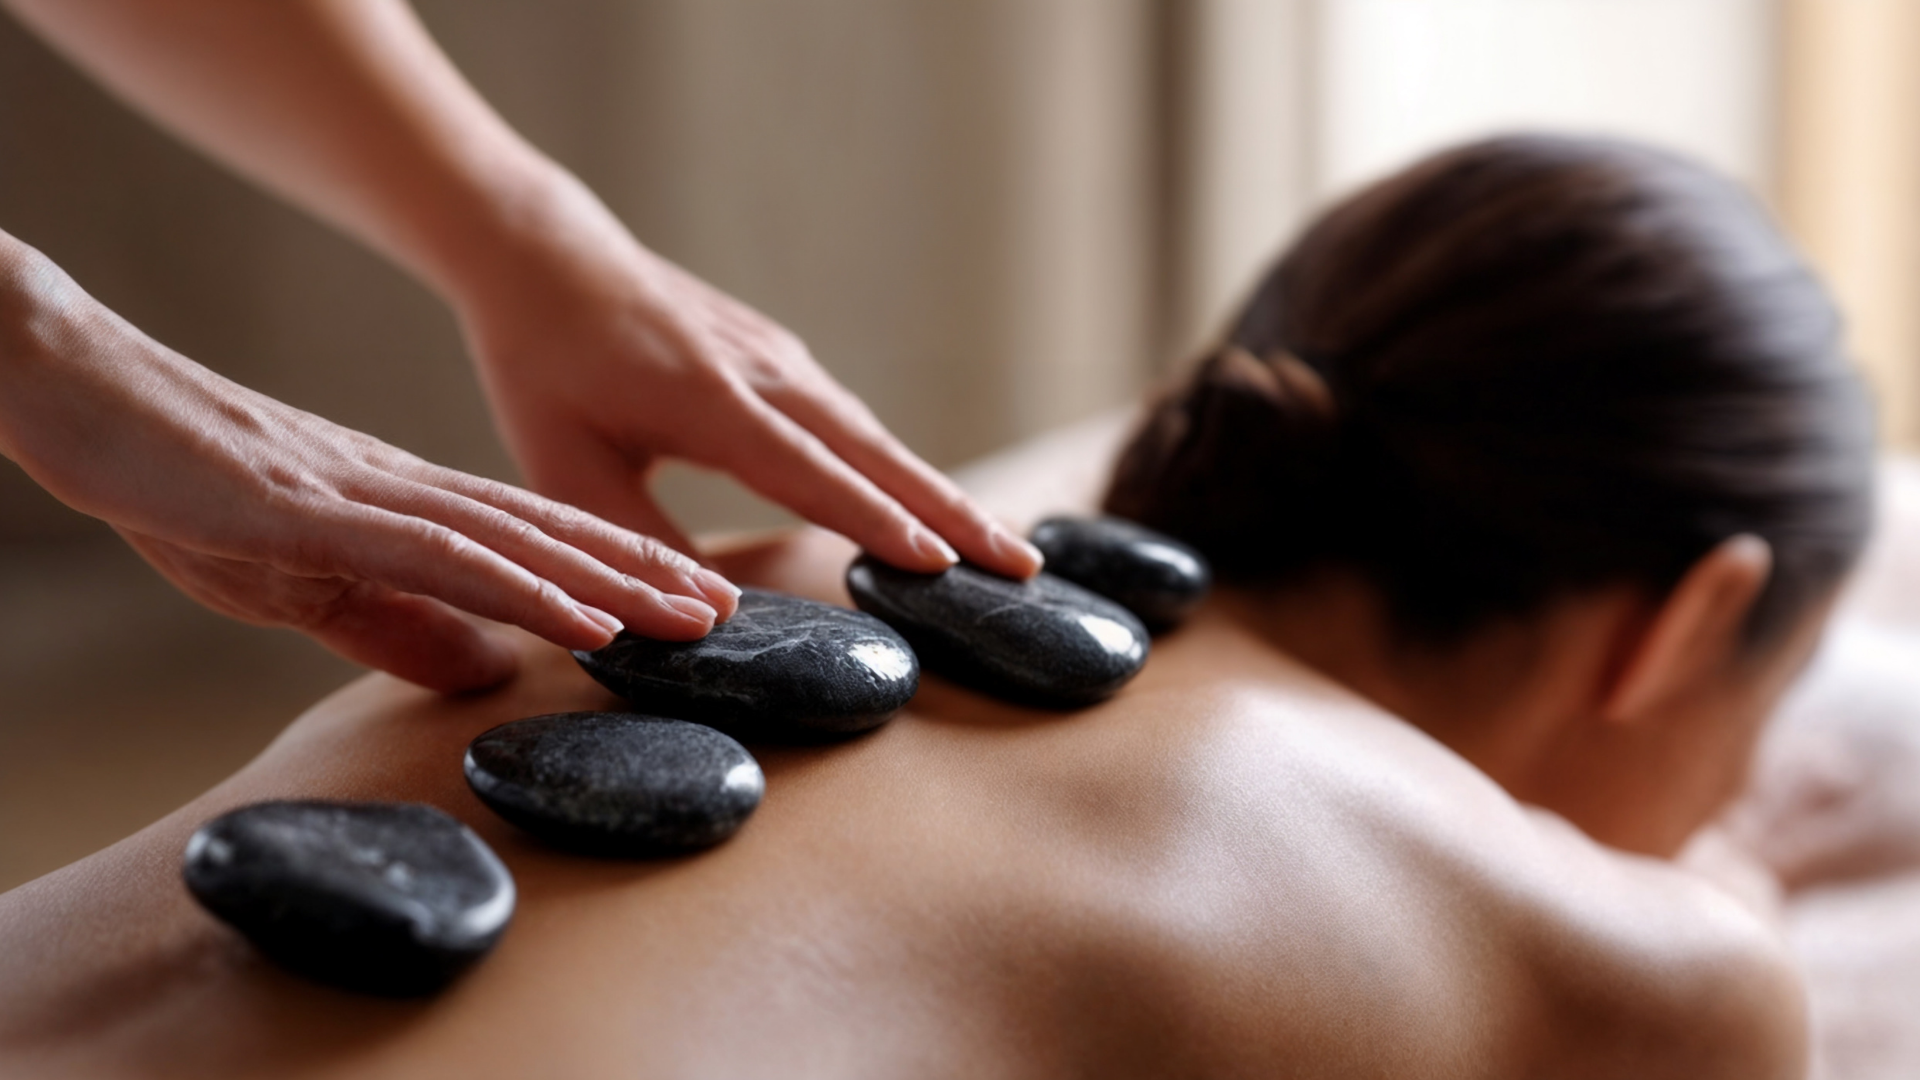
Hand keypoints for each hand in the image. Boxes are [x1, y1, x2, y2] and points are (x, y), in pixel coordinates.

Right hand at [0, 241, 737, 691]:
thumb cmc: (190, 490)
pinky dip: (530, 593)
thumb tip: (489, 671)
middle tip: (732, 613)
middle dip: (648, 576)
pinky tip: (591, 622)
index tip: (692, 605)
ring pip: (524, 546)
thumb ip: (397, 624)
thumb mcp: (302, 584)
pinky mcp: (325, 512)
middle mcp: (413, 494)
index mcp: (409, 507)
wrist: (89, 399)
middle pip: (555, 538)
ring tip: (696, 618)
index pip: (537, 543)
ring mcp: (375, 498)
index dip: (620, 572)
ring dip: (617, 585)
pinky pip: (451, 559)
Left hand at [455, 177, 1043, 579]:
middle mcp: (763, 374)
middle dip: (952, 512)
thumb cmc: (545, 367)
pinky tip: (934, 507)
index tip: (940, 563)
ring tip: (1003, 549)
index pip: (809, 471)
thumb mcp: (563, 462)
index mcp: (707, 401)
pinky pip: (856, 422)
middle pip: (874, 451)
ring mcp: (782, 360)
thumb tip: (709, 617)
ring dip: (942, 493)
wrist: (549, 258)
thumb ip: (632, 540)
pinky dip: (904, 467)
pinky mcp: (784, 359)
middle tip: (1022, 566)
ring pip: (876, 436)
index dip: (875, 520)